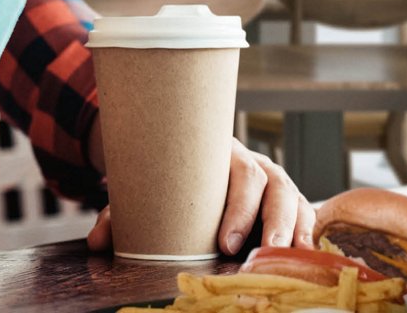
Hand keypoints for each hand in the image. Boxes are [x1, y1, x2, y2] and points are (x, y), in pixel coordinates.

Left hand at [86, 138, 314, 254]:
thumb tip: (98, 242)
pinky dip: (307, 230)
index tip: (224, 241)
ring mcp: (271, 176)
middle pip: (274, 183)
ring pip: (294, 196)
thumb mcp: (145, 187)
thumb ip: (121, 212)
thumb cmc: (166, 173)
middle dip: (270, 222)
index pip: (240, 173)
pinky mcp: (283, 196)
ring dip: (295, 228)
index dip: (239, 208)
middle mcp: (250, 160)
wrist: (177, 149)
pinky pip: (303, 210)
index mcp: (218, 151)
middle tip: (258, 254)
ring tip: (289, 258)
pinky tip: (306, 253)